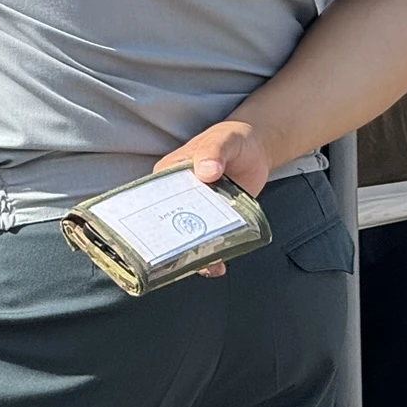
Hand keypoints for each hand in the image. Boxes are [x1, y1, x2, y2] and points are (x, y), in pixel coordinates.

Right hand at [154, 120, 274, 276]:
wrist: (257, 152)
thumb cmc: (233, 140)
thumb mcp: (223, 141)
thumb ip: (214, 152)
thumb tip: (205, 170)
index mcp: (168, 174)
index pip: (151, 199)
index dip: (149, 217)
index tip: (155, 236)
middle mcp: (178, 196)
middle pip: (168, 223)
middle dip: (171, 244)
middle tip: (179, 259)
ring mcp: (197, 211)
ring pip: (187, 238)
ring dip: (192, 255)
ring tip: (203, 266)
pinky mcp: (215, 222)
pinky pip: (208, 242)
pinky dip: (211, 258)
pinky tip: (217, 266)